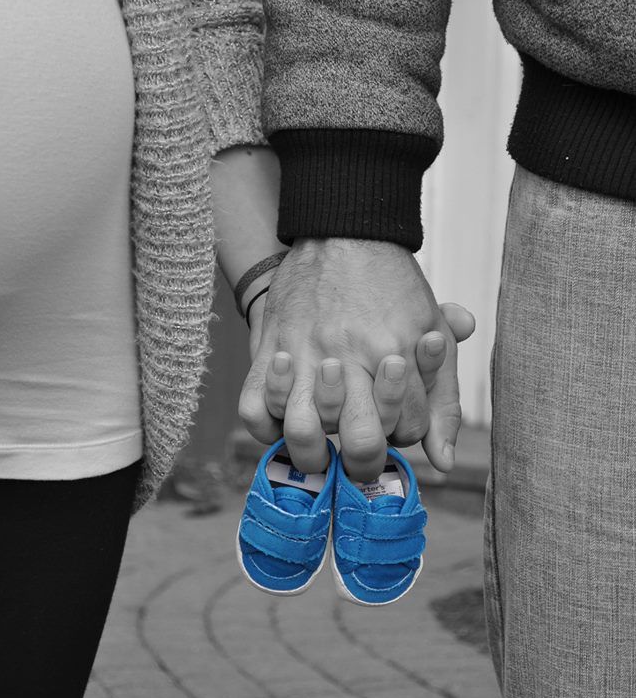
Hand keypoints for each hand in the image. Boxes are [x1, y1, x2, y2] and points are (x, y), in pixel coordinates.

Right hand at [261, 301, 473, 471]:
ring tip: (320, 446)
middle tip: (358, 455)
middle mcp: (350, 358)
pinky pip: (254, 408)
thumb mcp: (432, 332)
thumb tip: (443, 462)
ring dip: (313, 451)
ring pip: (303, 432)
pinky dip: (265, 426)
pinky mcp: (269, 349)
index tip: (393, 422)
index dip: (402, 435)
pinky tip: (284, 419)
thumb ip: (442, 399)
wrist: (343, 234)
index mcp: (395, 354)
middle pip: (360, 441)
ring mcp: (304, 355)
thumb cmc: (392, 288)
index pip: (405, 430)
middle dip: (364, 461)